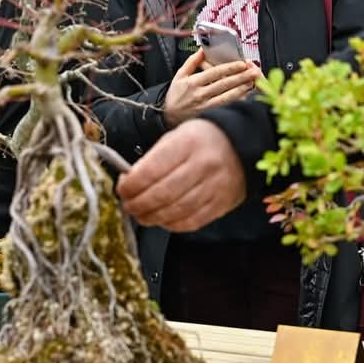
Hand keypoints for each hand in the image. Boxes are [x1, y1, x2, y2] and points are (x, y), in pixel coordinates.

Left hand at [118, 119, 245, 231]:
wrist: (241, 145)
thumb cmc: (200, 141)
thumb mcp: (175, 137)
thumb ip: (152, 160)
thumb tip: (129, 184)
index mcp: (187, 144)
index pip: (151, 171)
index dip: (130, 185)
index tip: (122, 189)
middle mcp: (202, 166)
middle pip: (162, 194)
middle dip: (138, 205)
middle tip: (128, 206)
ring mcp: (214, 187)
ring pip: (175, 211)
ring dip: (152, 217)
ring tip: (141, 215)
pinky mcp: (221, 204)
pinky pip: (191, 222)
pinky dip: (171, 224)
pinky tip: (162, 219)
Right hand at [162, 49, 259, 126]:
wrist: (168, 117)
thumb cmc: (176, 95)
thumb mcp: (180, 75)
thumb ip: (192, 62)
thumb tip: (203, 49)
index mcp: (193, 83)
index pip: (214, 73)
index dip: (229, 68)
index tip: (241, 64)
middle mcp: (200, 95)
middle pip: (224, 84)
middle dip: (240, 77)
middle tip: (254, 72)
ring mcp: (205, 106)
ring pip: (227, 97)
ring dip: (241, 90)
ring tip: (253, 83)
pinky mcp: (209, 115)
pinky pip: (225, 108)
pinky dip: (236, 102)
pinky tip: (246, 97)